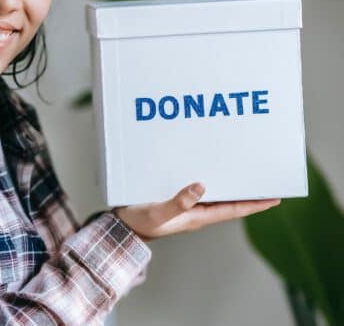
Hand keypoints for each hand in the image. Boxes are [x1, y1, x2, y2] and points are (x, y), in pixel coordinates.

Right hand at [113, 183, 280, 240]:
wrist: (122, 227)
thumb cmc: (139, 223)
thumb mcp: (158, 213)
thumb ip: (179, 202)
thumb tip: (201, 187)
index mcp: (197, 217)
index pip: (233, 210)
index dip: (255, 204)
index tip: (275, 197)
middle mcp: (196, 212)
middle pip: (230, 202)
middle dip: (248, 193)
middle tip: (265, 180)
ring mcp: (187, 206)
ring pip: (216, 195)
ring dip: (231, 186)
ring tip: (245, 173)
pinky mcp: (177, 200)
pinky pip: (200, 190)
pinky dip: (210, 181)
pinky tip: (209, 171)